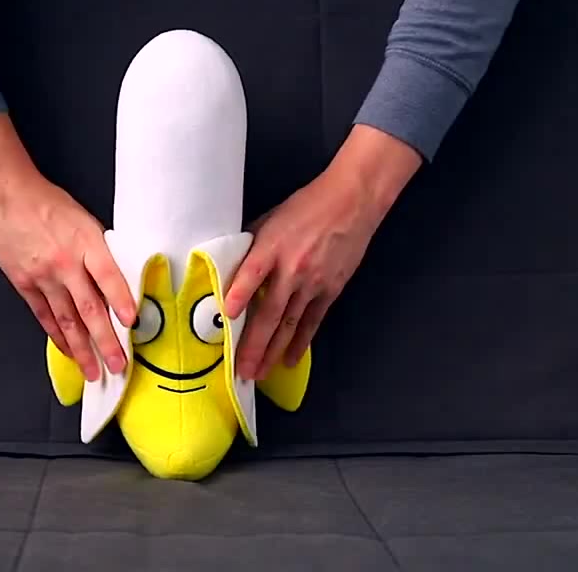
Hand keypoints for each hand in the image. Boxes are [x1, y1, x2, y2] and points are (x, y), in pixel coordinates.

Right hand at [0, 113, 137, 381]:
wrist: (6, 197)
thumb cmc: (48, 204)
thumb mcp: (84, 220)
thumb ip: (100, 250)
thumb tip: (118, 281)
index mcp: (86, 242)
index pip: (108, 276)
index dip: (122, 301)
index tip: (133, 323)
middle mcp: (66, 263)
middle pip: (89, 308)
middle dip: (106, 340)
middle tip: (119, 365)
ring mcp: (43, 276)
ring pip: (67, 320)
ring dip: (82, 349)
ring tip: (94, 371)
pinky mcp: (24, 283)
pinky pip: (45, 316)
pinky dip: (58, 336)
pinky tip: (69, 351)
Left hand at [224, 125, 421, 379]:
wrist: (351, 203)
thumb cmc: (306, 207)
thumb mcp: (270, 219)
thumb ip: (251, 245)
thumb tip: (230, 268)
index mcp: (272, 247)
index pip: (252, 275)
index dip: (239, 295)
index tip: (226, 317)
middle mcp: (291, 269)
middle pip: (270, 313)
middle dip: (254, 345)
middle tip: (241, 371)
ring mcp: (313, 283)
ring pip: (289, 325)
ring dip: (273, 352)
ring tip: (259, 374)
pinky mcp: (330, 290)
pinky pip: (312, 322)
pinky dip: (300, 343)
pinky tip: (289, 360)